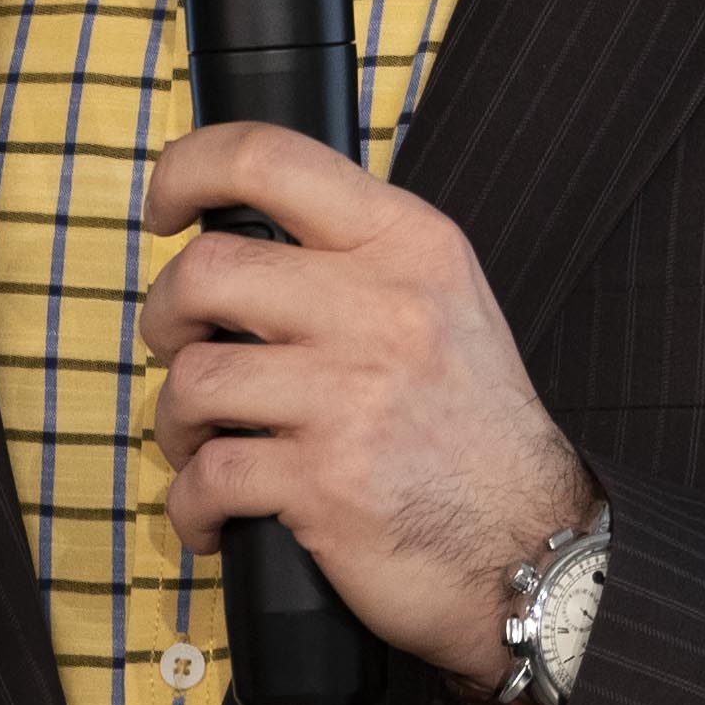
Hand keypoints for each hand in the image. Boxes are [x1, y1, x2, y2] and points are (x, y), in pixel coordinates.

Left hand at [135, 125, 593, 686]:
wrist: (539, 544)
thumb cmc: (476, 430)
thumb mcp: (444, 303)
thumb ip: (357, 260)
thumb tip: (237, 247)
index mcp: (408, 245)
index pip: (272, 159)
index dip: (189, 170)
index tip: (165, 210)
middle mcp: (382, 305)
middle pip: (206, 272)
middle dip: (165, 319)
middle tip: (180, 350)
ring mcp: (352, 395)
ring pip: (193, 378)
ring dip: (176, 422)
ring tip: (204, 445)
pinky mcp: (325, 481)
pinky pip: (206, 477)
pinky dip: (190, 505)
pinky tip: (212, 517)